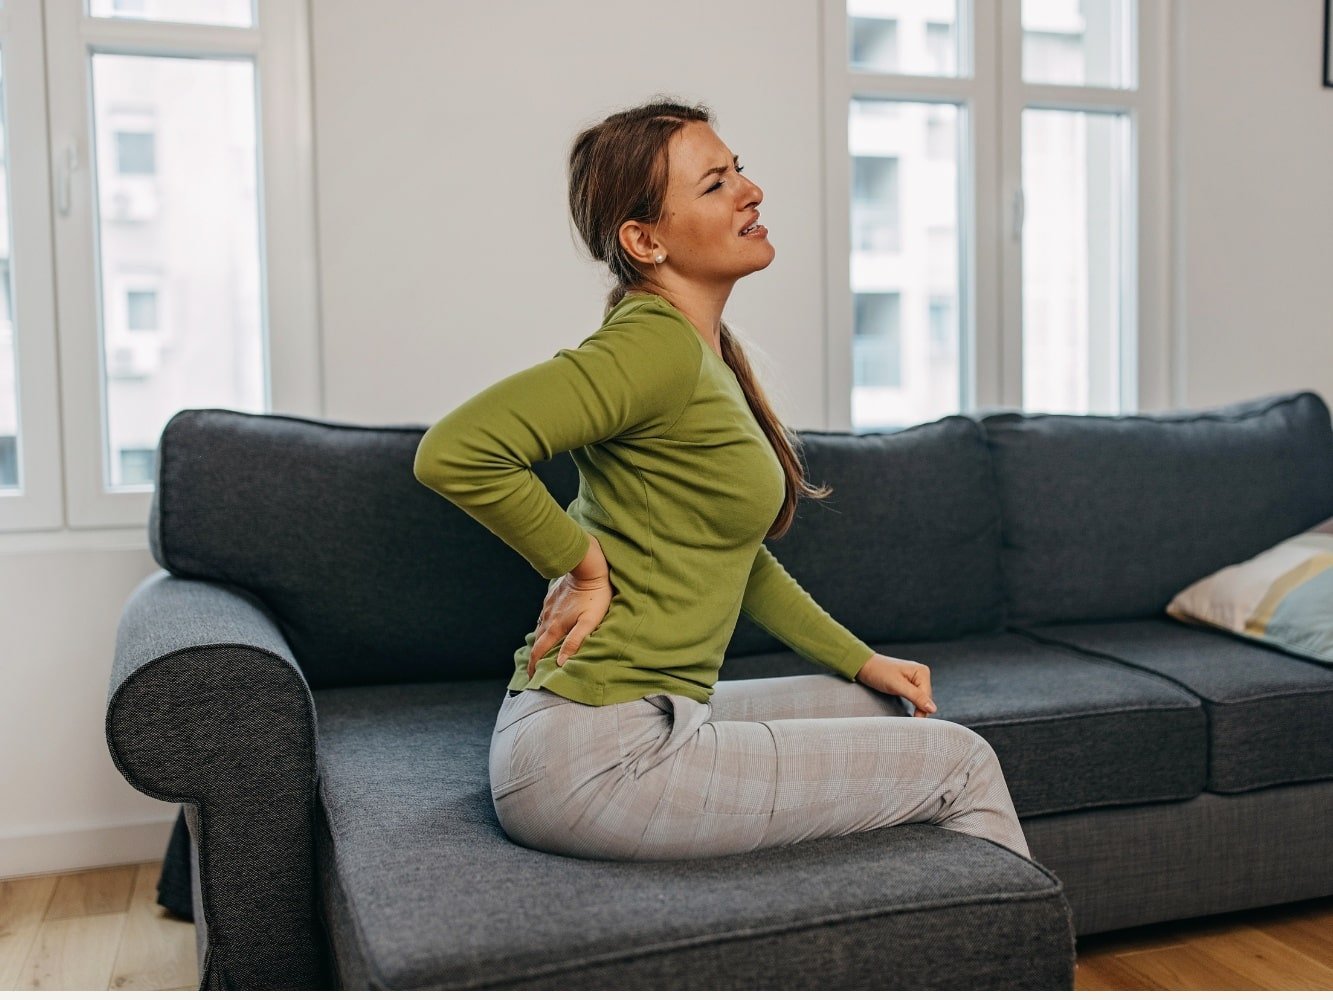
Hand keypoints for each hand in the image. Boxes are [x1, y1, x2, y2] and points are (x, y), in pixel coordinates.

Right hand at [527, 534, 614, 678]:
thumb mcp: (589, 622)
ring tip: (541, 652)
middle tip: (534, 670)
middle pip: (537, 642)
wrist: (587, 568)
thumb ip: (574, 642)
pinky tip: (548, 628)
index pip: (539, 652)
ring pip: (540, 629)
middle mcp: (548, 618)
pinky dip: (543, 627)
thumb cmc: (594, 597)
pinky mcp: (551, 598)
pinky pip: (544, 617)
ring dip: (539, 642)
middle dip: (534, 657)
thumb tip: (560, 662)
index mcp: (555, 627)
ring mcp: (548, 607)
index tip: (530, 678)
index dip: (533, 667)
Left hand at [853, 653, 936, 717]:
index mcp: (921, 672)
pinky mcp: (908, 684)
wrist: (863, 666)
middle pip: (925, 699)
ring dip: (915, 708)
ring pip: (920, 700)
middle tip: (910, 722)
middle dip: (919, 710)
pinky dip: (911, 705)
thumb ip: (916, 696)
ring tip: (909, 717)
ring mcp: (915, 679)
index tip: (915, 722)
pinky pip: (914, 698)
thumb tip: (932, 708)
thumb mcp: (897, 685)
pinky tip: (908, 710)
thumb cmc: (878, 672)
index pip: (927, 697)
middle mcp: (921, 674)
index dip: (922, 711)